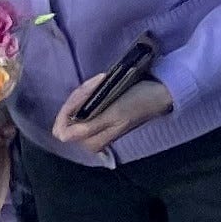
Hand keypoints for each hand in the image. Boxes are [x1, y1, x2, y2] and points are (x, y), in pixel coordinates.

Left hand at [52, 68, 174, 153]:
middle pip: (66, 117)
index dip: (70, 108)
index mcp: (90, 142)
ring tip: (101, 80)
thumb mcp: (114, 114)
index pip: (62, 128)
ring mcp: (92, 128)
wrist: (159, 94)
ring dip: (85, 92)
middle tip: (98, 82)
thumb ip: (87, 127)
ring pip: (74, 109)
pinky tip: (100, 84)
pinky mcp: (97, 118)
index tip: (87, 92)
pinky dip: (89, 93)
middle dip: (79, 97)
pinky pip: (82, 105)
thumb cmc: (138, 102)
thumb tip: (61, 136)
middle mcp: (88, 139)